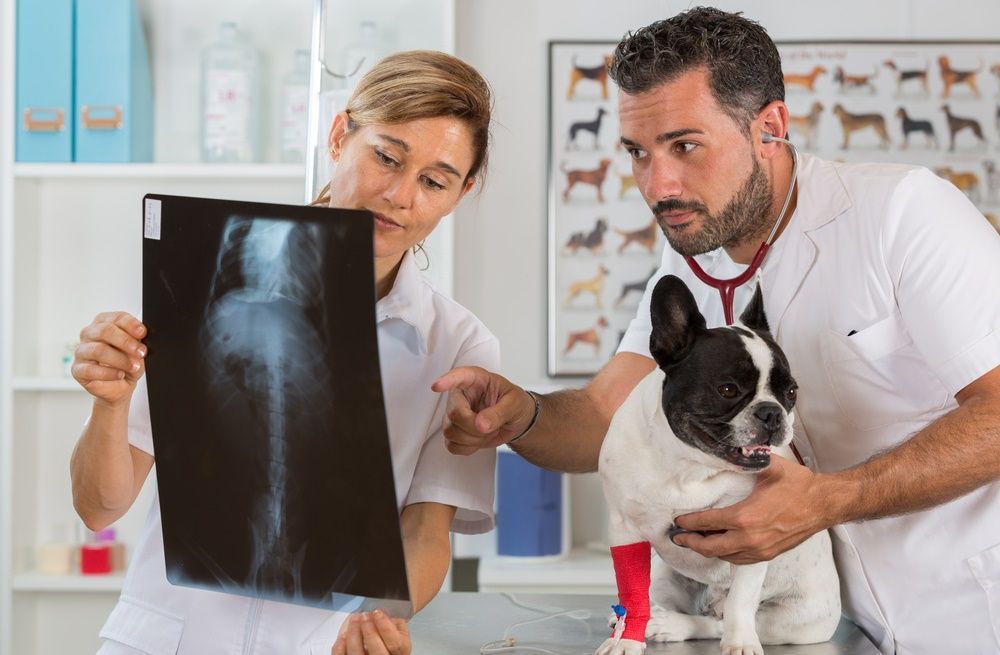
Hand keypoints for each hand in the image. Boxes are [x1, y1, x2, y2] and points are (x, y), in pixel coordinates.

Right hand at [72, 312, 146, 406]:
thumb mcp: (137, 352)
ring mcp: (81, 351)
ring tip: (133, 367)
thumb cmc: (127, 363)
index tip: (143, 333)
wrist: (120, 386)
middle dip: (126, 341)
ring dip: (120, 359)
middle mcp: (90, 334)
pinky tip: (120, 374)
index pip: (116, 318)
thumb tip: (140, 343)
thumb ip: (138, 344)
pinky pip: (91, 369)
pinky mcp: (77, 369)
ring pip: (98, 350)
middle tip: (141, 352)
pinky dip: (109, 373)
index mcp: (104, 323)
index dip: (130, 324)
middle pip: (105, 331)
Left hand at [331, 611, 410, 654]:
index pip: (396, 643)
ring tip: (354, 619)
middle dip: (370, 632)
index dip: (386, 627)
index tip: (377, 613)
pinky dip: (341, 646)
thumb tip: (383, 612)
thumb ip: (393, 621)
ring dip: (354, 635)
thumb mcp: (396, 626)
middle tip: (364, 616)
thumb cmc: (387, 632)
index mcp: (399, 651)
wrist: (377, 642)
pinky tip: (344, 635)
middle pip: (379, 652)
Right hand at [431, 366, 536, 454]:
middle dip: (474, 426)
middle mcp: (461, 396)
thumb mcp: (514, 403)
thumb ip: (499, 412)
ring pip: (450, 432)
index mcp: (474, 379)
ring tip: (488, 431)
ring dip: (473, 438)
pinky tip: (479, 439)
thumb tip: (481, 424)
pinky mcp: (454, 432)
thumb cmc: (515, 403)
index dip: (446, 381)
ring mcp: (455, 415)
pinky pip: (452, 445)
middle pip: (453, 413)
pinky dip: (468, 447)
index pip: (457, 376)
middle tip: (491, 426)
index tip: (436, 386)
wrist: (516, 420)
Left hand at [672, 455, 829, 563]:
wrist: (824, 504)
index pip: (707, 523)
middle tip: (678, 537)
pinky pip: (739, 559)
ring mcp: (759, 549)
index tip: (678, 520)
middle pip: (710, 547)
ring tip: (694, 541)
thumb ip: (746, 457)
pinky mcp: (768, 554)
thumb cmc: (799, 485)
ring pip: (724, 556)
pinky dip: (725, 554)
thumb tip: (729, 448)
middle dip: (690, 542)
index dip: (689, 522)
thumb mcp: (769, 466)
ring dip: (707, 550)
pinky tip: (719, 547)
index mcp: (745, 517)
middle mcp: (750, 538)